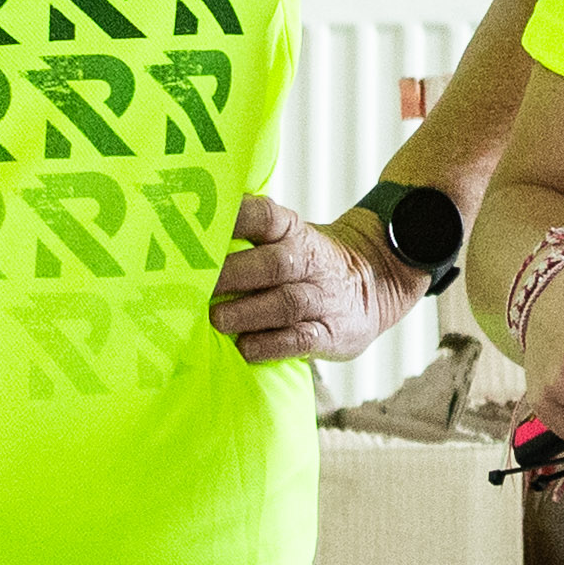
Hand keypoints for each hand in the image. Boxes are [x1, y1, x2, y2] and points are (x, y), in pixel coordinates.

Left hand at [210, 193, 406, 364]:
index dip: (233, 219)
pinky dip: (272, 345)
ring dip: (248, 312)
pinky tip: (246, 348)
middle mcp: (309, 260)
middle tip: (194, 286)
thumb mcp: (289, 238)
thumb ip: (247, 237)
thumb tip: (184, 240)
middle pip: (273, 263)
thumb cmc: (307, 264)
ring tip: (217, 320)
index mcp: (292, 231)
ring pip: (286, 302)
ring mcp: (323, 297)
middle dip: (233, 274)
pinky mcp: (333, 332)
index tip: (198, 229)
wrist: (379, 279)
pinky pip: (302, 339)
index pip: (263, 216)